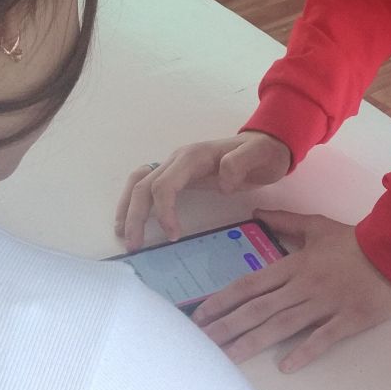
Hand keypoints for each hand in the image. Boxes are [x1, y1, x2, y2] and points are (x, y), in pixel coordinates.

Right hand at [117, 131, 293, 248]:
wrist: (267, 144)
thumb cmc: (264, 153)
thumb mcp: (262, 155)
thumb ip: (241, 163)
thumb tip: (221, 180)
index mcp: (194, 157)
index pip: (165, 184)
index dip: (163, 210)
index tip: (173, 235)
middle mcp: (178, 159)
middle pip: (144, 185)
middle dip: (135, 215)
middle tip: (134, 245)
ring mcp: (176, 166)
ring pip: (140, 183)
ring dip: (128, 208)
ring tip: (123, 234)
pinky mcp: (178, 175)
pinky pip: (148, 185)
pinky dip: (134, 202)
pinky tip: (132, 220)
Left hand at [192, 211, 390, 371]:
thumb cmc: (356, 241)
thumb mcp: (317, 226)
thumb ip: (285, 222)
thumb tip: (256, 213)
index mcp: (295, 265)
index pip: (251, 284)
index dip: (224, 300)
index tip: (199, 315)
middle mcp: (303, 286)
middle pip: (259, 308)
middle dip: (227, 326)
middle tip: (200, 345)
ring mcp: (325, 304)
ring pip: (282, 325)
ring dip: (253, 342)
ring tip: (228, 358)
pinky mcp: (348, 319)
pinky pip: (323, 337)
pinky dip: (305, 351)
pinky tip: (285, 366)